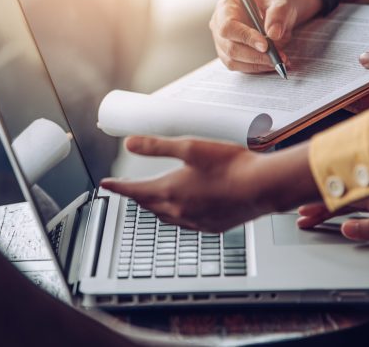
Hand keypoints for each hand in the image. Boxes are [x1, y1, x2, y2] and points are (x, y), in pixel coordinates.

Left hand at [101, 136, 317, 232]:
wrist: (263, 188)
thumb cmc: (231, 165)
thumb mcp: (190, 147)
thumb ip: (157, 146)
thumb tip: (130, 143)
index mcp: (170, 191)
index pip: (134, 191)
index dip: (117, 187)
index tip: (105, 185)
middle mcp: (179, 211)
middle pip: (148, 205)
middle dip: (135, 196)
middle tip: (127, 190)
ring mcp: (196, 222)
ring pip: (165, 216)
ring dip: (154, 207)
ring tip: (150, 199)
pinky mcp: (212, 226)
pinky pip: (185, 223)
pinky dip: (175, 215)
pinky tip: (182, 209)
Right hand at [209, 0, 295, 72]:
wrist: (275, 12)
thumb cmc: (273, 3)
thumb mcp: (280, 1)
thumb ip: (278, 14)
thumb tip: (273, 34)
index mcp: (226, 7)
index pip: (228, 26)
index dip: (245, 37)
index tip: (265, 45)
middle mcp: (218, 25)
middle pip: (230, 47)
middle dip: (254, 55)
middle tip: (276, 57)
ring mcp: (222, 42)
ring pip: (233, 61)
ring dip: (257, 64)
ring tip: (277, 60)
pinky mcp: (229, 55)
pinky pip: (240, 67)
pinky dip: (257, 67)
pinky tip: (271, 63)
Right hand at [296, 187, 368, 246]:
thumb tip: (345, 227)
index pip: (342, 200)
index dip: (320, 208)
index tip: (303, 215)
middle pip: (343, 195)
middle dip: (319, 203)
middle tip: (300, 213)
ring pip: (352, 194)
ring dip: (332, 201)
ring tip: (314, 209)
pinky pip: (363, 196)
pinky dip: (348, 201)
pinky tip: (346, 205)